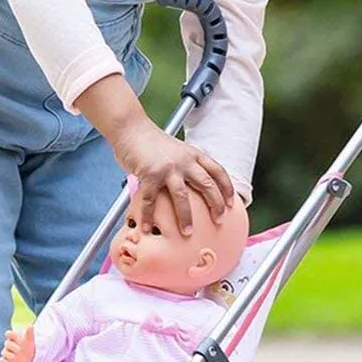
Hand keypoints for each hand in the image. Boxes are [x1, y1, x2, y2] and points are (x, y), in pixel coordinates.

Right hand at [1, 325, 35, 361]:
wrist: (29, 358)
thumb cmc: (28, 346)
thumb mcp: (30, 339)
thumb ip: (29, 332)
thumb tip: (30, 326)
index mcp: (13, 337)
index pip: (8, 333)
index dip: (10, 334)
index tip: (16, 337)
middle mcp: (9, 344)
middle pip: (6, 343)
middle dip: (13, 346)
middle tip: (19, 349)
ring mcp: (7, 352)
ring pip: (4, 352)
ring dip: (11, 355)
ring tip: (18, 356)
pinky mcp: (6, 360)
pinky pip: (2, 360)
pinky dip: (7, 361)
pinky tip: (14, 361)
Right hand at [113, 118, 233, 236]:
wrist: (130, 129)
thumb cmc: (151, 141)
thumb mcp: (176, 150)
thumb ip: (185, 165)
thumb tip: (191, 186)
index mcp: (193, 154)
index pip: (218, 171)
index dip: (227, 188)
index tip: (231, 203)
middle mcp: (184, 161)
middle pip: (206, 185)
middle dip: (215, 205)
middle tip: (218, 220)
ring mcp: (167, 168)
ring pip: (182, 196)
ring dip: (186, 216)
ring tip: (187, 232)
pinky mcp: (149, 174)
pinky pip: (150, 200)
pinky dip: (149, 216)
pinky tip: (149, 228)